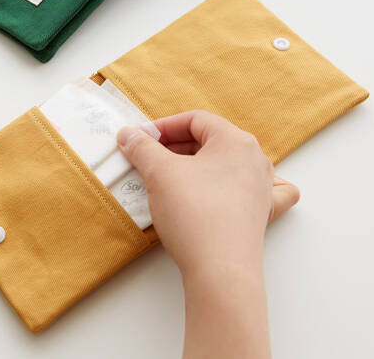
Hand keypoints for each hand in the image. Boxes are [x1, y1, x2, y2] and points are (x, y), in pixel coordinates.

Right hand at [117, 110, 299, 358]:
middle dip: (175, 146)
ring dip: (198, 164)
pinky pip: (257, 189)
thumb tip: (128, 135)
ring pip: (227, 163)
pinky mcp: (261, 213)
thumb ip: (142, 147)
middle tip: (149, 158)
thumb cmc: (194, 213)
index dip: (164, 126)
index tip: (142, 139)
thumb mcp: (159, 172)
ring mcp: (261, 187)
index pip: (195, 120)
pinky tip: (236, 185)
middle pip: (209, 141)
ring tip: (173, 175)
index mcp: (235, 140)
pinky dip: (242, 183)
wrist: (220, 271)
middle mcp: (255, 159)